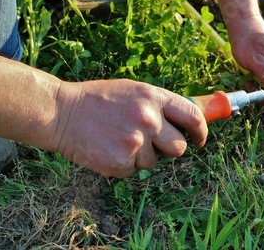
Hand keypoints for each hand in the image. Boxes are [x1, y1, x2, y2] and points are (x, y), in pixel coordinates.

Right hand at [49, 79, 207, 177]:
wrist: (62, 113)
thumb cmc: (100, 100)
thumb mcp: (135, 92)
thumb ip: (161, 105)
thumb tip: (191, 120)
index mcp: (154, 97)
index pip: (193, 117)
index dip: (201, 131)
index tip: (199, 139)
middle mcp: (149, 119)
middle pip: (179, 147)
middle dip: (169, 149)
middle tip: (152, 143)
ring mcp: (135, 142)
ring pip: (154, 162)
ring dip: (142, 156)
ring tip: (119, 139)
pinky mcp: (121, 162)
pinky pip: (134, 170)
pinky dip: (124, 164)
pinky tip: (108, 148)